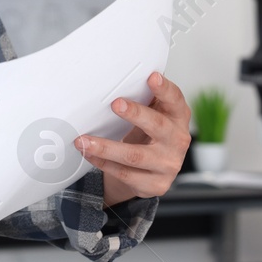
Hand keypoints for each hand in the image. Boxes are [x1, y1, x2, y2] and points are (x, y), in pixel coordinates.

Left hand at [75, 72, 190, 207]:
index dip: (165, 89)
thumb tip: (118, 80)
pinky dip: (103, 163)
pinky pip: (125, 173)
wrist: (152, 171)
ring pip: (135, 156)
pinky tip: (89, 154)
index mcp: (178, 117)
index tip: (152, 77)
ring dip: (106, 147)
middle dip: (136, 114)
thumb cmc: (150, 135)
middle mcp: (178, 140)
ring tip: (84, 140)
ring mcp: (168, 165)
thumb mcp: (153, 115)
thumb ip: (144, 100)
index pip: (175, 100)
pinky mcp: (156, 184)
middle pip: (157, 126)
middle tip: (116, 104)